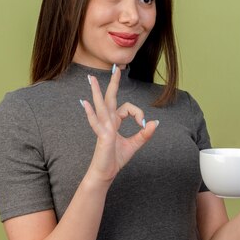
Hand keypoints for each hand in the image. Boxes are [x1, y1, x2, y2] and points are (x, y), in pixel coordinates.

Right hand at [80, 66, 157, 182]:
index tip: (144, 125)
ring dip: (96, 91)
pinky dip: (90, 113)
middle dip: (113, 83)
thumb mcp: (134, 145)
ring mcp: (103, 127)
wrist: (105, 173)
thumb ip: (144, 134)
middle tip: (115, 67)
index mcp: (114, 122)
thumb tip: (155, 123)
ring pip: (101, 105)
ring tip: (91, 78)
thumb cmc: (115, 159)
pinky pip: (96, 122)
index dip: (139, 114)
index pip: (127, 108)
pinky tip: (85, 103)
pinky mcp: (102, 136)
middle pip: (110, 98)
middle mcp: (107, 121)